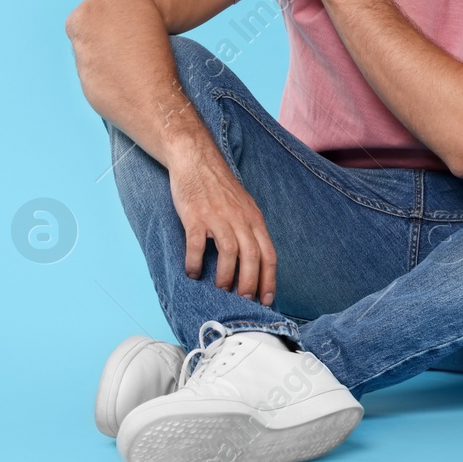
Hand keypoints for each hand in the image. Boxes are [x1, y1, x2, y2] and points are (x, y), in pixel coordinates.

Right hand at [169, 150, 277, 305]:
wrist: (197, 161)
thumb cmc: (220, 189)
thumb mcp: (245, 207)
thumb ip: (251, 230)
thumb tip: (257, 262)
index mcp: (254, 219)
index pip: (269, 254)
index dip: (269, 279)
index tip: (267, 300)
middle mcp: (240, 219)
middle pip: (252, 256)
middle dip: (250, 283)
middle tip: (243, 300)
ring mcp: (217, 217)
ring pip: (229, 253)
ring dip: (226, 276)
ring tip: (221, 290)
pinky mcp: (195, 217)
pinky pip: (197, 245)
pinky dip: (196, 262)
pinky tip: (193, 273)